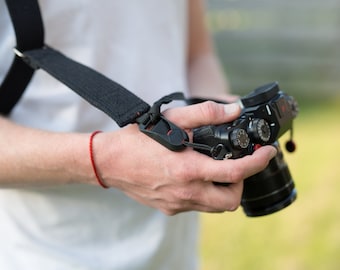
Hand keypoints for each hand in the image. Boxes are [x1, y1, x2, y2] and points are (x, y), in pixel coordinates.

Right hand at [93, 101, 276, 214]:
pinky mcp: (169, 209)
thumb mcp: (172, 120)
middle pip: (231, 200)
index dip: (258, 162)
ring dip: (223, 190)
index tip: (268, 153)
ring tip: (217, 171)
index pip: (237, 172)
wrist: (109, 162)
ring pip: (215, 206)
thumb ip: (205, 113)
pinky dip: (204, 194)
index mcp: (189, 169)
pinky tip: (194, 178)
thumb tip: (233, 109)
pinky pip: (196, 206)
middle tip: (236, 165)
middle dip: (241, 184)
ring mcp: (177, 204)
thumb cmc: (138, 140)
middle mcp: (186, 192)